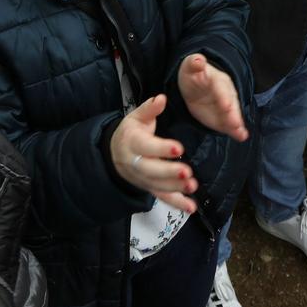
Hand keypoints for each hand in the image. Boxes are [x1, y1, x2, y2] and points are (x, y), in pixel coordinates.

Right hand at [110, 94, 197, 214]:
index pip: (147, 146)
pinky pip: (162, 197)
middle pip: (151, 170)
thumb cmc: (130, 133)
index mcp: (133, 142)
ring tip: (192, 185)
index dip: (161, 148)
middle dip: (169, 172)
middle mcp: (136, 163)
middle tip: (187, 172)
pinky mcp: (149, 188)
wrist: (114, 154)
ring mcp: (143, 178)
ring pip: (158, 186)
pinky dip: (177, 204)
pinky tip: (191, 207)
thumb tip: (161, 98)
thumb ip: (149, 109)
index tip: (178, 148)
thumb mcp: (135, 117)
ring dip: (175, 188)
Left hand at [177, 54, 249, 140]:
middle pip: (230, 104)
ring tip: (241, 134)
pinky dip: (236, 131)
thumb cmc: (193, 74)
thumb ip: (195, 63)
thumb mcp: (191, 67)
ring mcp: (225, 106)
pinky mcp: (223, 117)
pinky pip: (230, 124)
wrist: (194, 85)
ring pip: (233, 114)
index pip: (221, 88)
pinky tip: (241, 136)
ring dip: (237, 124)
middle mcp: (225, 93)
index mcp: (217, 80)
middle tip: (236, 124)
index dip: (223, 97)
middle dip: (233, 114)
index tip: (226, 106)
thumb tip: (198, 59)